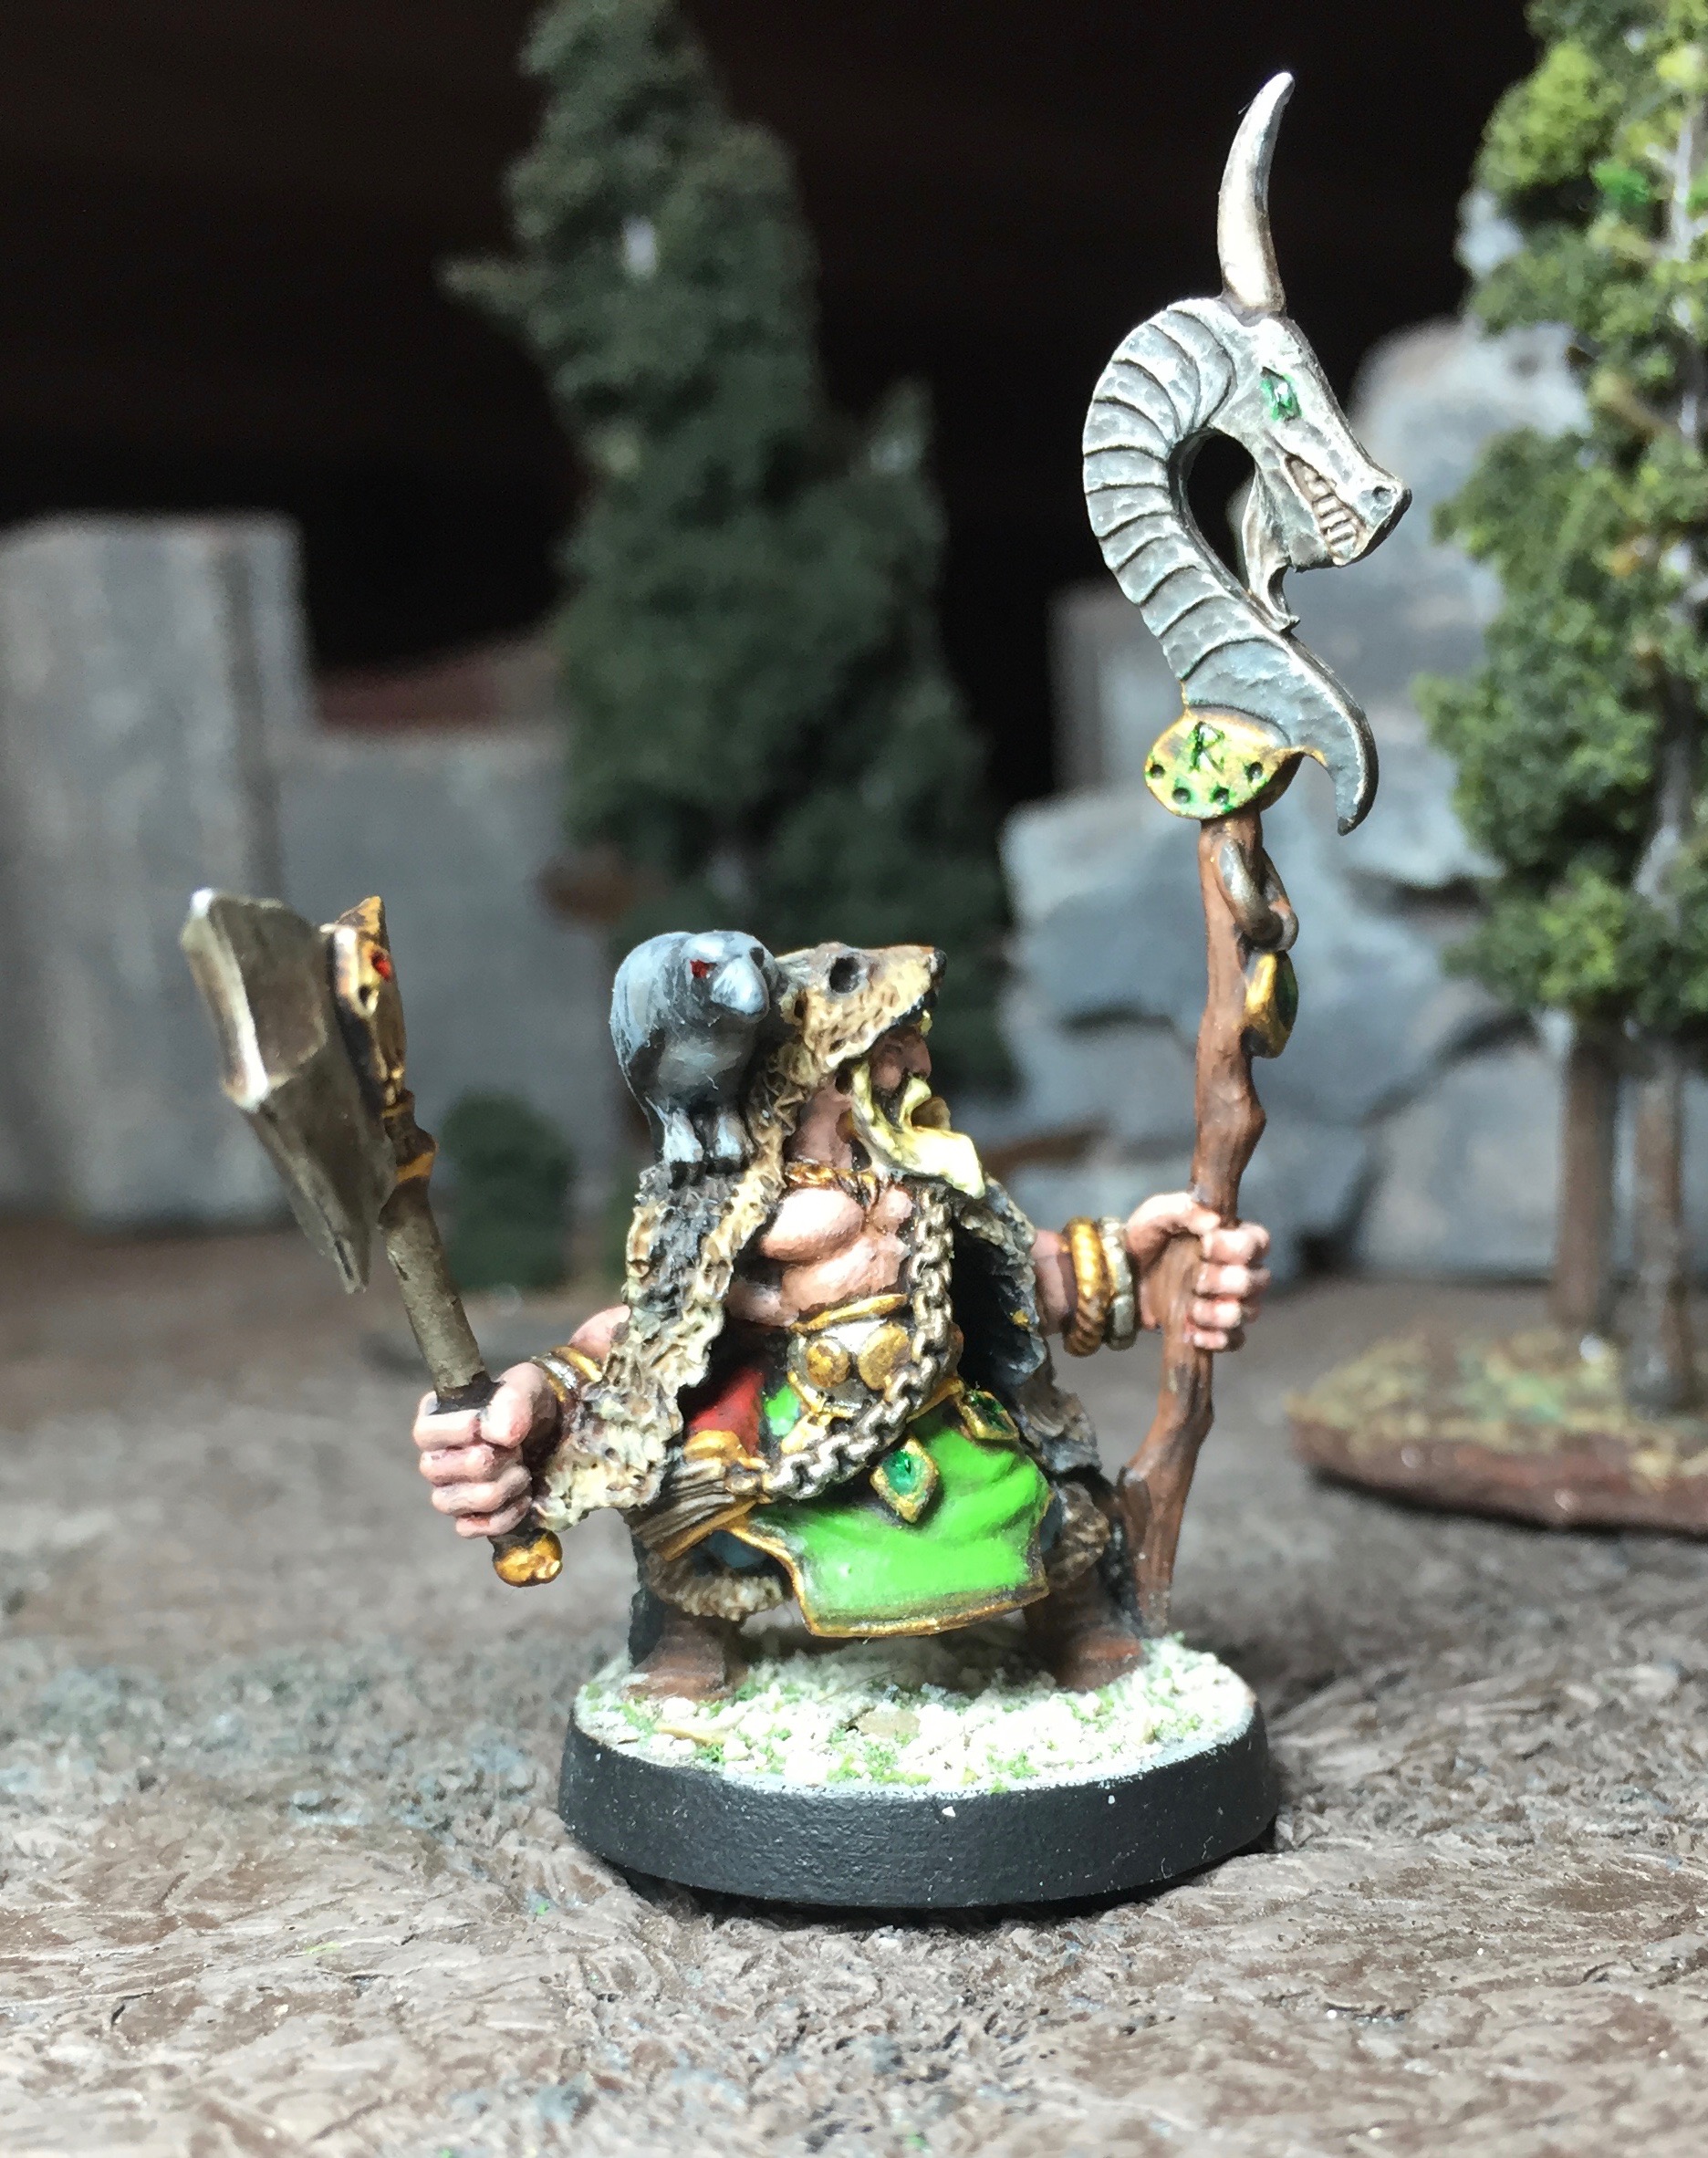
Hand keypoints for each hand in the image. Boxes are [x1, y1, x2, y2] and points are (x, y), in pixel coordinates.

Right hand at [412, 1361, 559, 1539]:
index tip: (485, 1425)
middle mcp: (435, 1457)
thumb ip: (513, 1400)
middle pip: (439, 1471)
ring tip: (522, 1471)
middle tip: (515, 1448)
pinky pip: (470, 1529)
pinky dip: (504, 1516)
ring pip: (453, 1503)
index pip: (425, 1433)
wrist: (555, 1435)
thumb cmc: (529, 1405)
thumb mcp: (527, 1385)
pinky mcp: (468, 1519)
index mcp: (437, 1418)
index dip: (456, 1432)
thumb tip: (500, 1435)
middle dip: (489, 1460)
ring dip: (499, 1489)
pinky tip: (522, 1497)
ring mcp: (449, 1491)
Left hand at [1124, 1194, 1270, 1351]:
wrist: (1121, 1275)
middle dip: (1227, 1283)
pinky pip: (1235, 1339)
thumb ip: (1184, 1209)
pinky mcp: (1214, 1327)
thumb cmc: (1146, 1238)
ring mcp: (1229, 1301)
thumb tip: (1213, 1222)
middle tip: (1196, 1281)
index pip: (1258, 1243)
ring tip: (1192, 1310)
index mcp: (1231, 1238)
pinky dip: (1217, 1339)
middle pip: (1259, 1280)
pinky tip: (1192, 1333)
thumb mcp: (1158, 1214)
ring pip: (1249, 1312)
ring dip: (1220, 1314)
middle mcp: (1239, 1270)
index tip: (1206, 1246)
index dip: (1238, 1248)